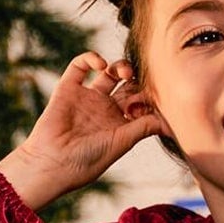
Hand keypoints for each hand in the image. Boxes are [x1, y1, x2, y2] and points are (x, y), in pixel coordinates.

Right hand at [0, 52, 162, 210]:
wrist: (52, 164)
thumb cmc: (87, 160)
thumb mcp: (122, 142)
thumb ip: (144, 126)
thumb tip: (171, 119)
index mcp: (118, 123)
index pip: (140, 101)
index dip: (149, 95)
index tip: (155, 96)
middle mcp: (104, 109)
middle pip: (127, 84)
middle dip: (138, 79)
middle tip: (141, 82)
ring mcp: (86, 97)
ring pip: (108, 72)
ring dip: (120, 66)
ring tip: (124, 73)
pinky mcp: (68, 88)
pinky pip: (80, 65)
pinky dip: (91, 58)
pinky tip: (100, 65)